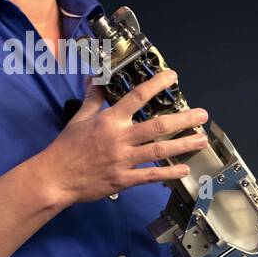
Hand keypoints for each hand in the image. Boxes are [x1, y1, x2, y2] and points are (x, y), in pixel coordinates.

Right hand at [37, 69, 208, 206]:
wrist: (56, 177)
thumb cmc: (67, 148)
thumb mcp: (79, 118)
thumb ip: (92, 98)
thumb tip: (95, 79)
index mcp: (109, 120)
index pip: (137, 97)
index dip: (156, 84)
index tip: (172, 76)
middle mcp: (120, 138)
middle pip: (158, 125)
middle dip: (183, 119)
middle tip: (202, 115)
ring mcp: (123, 160)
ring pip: (159, 150)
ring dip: (183, 144)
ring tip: (201, 140)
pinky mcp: (124, 180)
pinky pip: (151, 176)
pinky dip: (169, 172)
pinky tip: (184, 169)